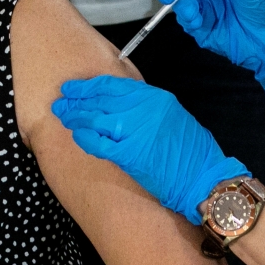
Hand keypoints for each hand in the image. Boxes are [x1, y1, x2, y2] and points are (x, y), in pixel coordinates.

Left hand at [52, 76, 249, 224]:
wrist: (202, 178)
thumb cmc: (192, 151)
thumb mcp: (172, 116)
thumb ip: (146, 107)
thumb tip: (120, 106)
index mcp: (154, 98)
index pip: (113, 86)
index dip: (90, 86)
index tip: (76, 88)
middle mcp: (142, 110)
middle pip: (100, 100)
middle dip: (77, 100)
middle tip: (62, 101)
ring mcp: (134, 131)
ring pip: (95, 119)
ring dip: (76, 117)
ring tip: (64, 116)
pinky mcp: (128, 155)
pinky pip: (98, 143)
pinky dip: (85, 138)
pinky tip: (77, 135)